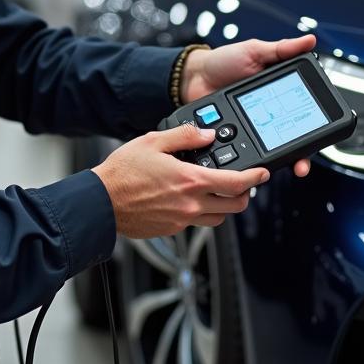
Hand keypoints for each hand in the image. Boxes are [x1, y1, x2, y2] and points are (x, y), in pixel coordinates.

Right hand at [92, 123, 269, 239]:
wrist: (101, 202)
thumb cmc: (122, 172)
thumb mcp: (153, 141)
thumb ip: (185, 136)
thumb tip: (207, 134)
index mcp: (190, 180)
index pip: (235, 183)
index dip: (255, 178)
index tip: (263, 173)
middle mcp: (190, 204)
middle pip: (233, 206)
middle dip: (243, 194)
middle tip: (242, 184)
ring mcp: (181, 219)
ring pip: (217, 218)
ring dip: (222, 206)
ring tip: (215, 191)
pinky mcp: (171, 229)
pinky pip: (195, 223)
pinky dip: (200, 212)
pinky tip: (187, 199)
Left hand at [181, 34, 315, 177]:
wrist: (193, 77)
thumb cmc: (223, 61)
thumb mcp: (254, 51)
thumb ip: (281, 50)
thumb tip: (310, 41)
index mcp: (280, 91)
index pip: (304, 112)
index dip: (314, 127)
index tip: (321, 135)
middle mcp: (271, 112)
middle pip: (293, 138)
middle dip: (300, 156)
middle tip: (301, 165)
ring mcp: (254, 127)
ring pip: (272, 149)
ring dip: (278, 161)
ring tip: (279, 167)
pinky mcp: (236, 137)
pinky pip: (247, 151)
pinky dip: (251, 160)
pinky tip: (252, 164)